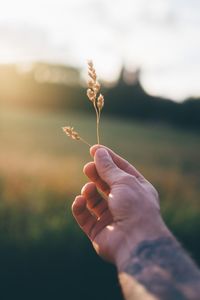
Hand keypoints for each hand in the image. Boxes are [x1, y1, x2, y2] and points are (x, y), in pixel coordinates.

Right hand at [72, 145, 170, 268]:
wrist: (136, 241)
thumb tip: (99, 151)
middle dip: (96, 174)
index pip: (121, 170)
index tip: (94, 149)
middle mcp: (124, 203)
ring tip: (88, 188)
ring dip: (88, 191)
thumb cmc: (135, 207)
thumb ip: (108, 167)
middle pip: (106, 184)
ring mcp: (111, 218)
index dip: (108, 158)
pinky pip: (84, 216)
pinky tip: (80, 200)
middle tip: (87, 167)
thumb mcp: (123, 181)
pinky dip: (79, 207)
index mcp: (137, 189)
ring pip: (94, 200)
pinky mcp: (98, 231)